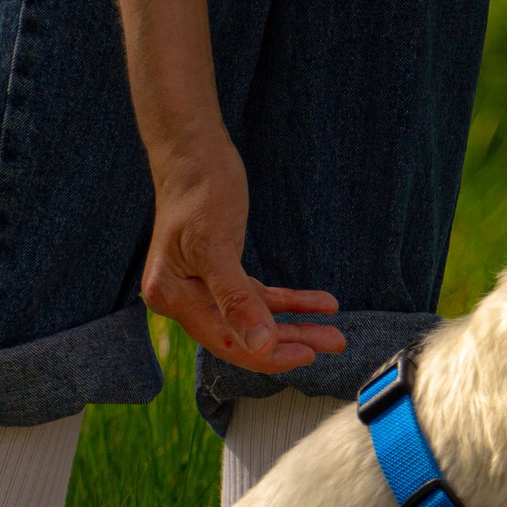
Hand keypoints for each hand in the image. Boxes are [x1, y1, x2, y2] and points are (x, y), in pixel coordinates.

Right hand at [140, 129, 343, 370]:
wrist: (193, 151)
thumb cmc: (198, 191)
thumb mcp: (217, 247)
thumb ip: (236, 300)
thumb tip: (259, 345)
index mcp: (171, 297)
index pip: (223, 341)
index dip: (266, 355)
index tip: (307, 355)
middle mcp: (183, 297)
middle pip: (243, 333)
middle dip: (291, 340)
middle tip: (335, 342)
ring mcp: (203, 285)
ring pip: (256, 316)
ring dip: (297, 324)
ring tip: (335, 332)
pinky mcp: (223, 270)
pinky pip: (260, 295)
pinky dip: (290, 301)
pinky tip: (321, 303)